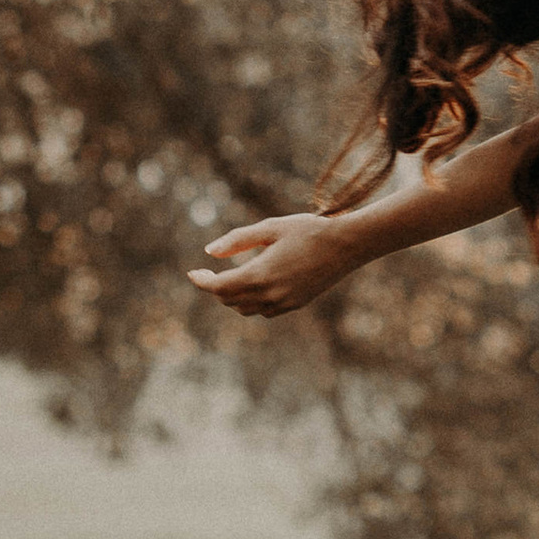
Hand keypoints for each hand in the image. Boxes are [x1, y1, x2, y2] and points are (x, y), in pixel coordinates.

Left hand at [188, 213, 361, 320]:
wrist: (347, 245)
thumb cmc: (308, 230)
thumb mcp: (271, 228)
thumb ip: (238, 240)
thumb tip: (209, 252)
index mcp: (260, 274)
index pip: (219, 287)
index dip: (202, 282)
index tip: (192, 273)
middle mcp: (270, 295)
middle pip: (229, 300)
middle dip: (216, 287)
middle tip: (210, 272)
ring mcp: (283, 303)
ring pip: (245, 309)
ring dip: (233, 297)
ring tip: (232, 278)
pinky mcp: (295, 305)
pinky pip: (263, 311)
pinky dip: (253, 301)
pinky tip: (258, 285)